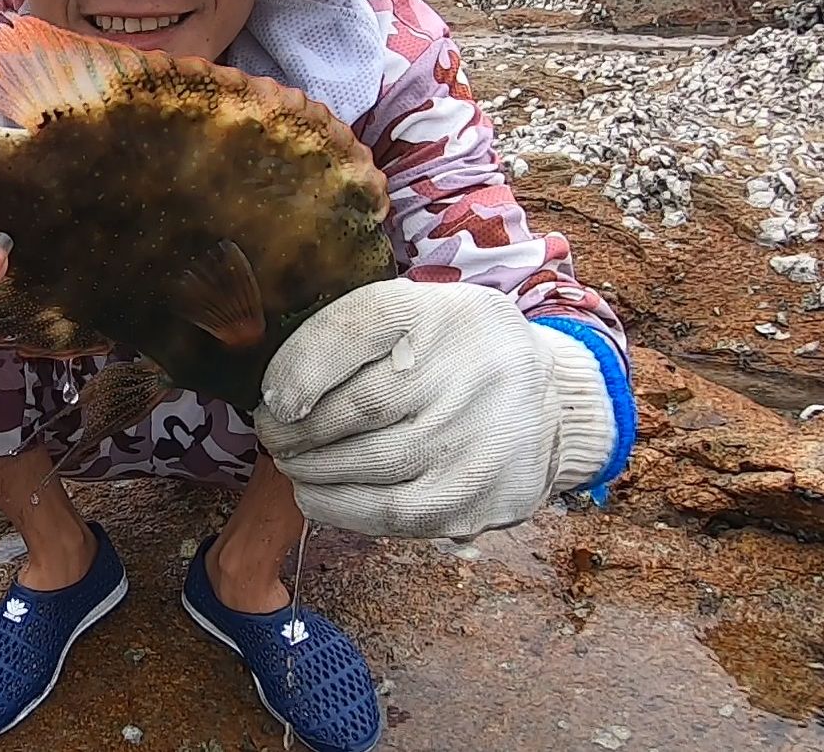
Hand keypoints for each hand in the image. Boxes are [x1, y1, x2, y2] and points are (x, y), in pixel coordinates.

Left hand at [254, 278, 616, 538]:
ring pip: (366, 463)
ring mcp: (478, 436)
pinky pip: (388, 512)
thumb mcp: (412, 315)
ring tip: (291, 461)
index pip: (358, 326)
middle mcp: (468, 368)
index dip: (300, 367)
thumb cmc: (451, 356)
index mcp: (439, 311)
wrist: (551, 401)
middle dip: (293, 429)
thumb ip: (348, 336)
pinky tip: (313, 494)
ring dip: (309, 469)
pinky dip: (336, 507)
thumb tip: (277, 394)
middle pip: (355, 407)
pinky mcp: (478, 496)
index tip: (272, 397)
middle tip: (272, 433)